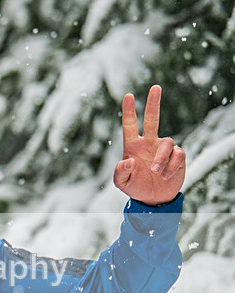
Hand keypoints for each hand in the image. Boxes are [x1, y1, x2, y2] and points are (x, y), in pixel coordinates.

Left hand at [113, 85, 185, 205]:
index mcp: (133, 146)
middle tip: (155, 87)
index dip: (129, 111)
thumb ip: (120, 173)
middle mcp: (148, 143)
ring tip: (156, 172)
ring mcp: (163, 149)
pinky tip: (165, 176)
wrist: (154, 198)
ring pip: (167, 143)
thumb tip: (129, 160)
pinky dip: (171, 166)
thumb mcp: (122, 183)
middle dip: (153, 103)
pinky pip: (178, 155)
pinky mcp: (177, 157)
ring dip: (161, 158)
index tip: (128, 96)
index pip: (130, 125)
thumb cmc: (135, 186)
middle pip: (152, 119)